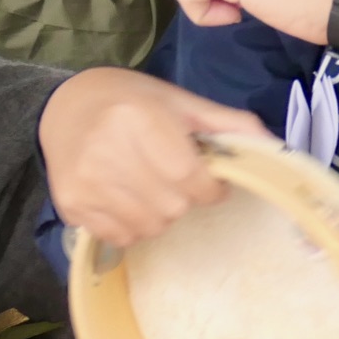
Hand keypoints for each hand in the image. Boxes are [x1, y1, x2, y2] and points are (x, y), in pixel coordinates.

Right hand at [39, 69, 266, 246]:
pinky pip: (120, 237)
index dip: (209, 188)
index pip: (189, 177)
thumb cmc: (131, 101)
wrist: (64, 105)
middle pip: (172, 207)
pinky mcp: (71, 205)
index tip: (210, 182)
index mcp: (140, 119)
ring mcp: (86, 183)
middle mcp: (108, 151)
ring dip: (160, 214)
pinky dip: (133, 225)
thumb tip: (274, 146)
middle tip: (176, 180)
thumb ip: (227, 123)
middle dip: (184, 198)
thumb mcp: (179, 101)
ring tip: (151, 188)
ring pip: (148, 227)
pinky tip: (128, 199)